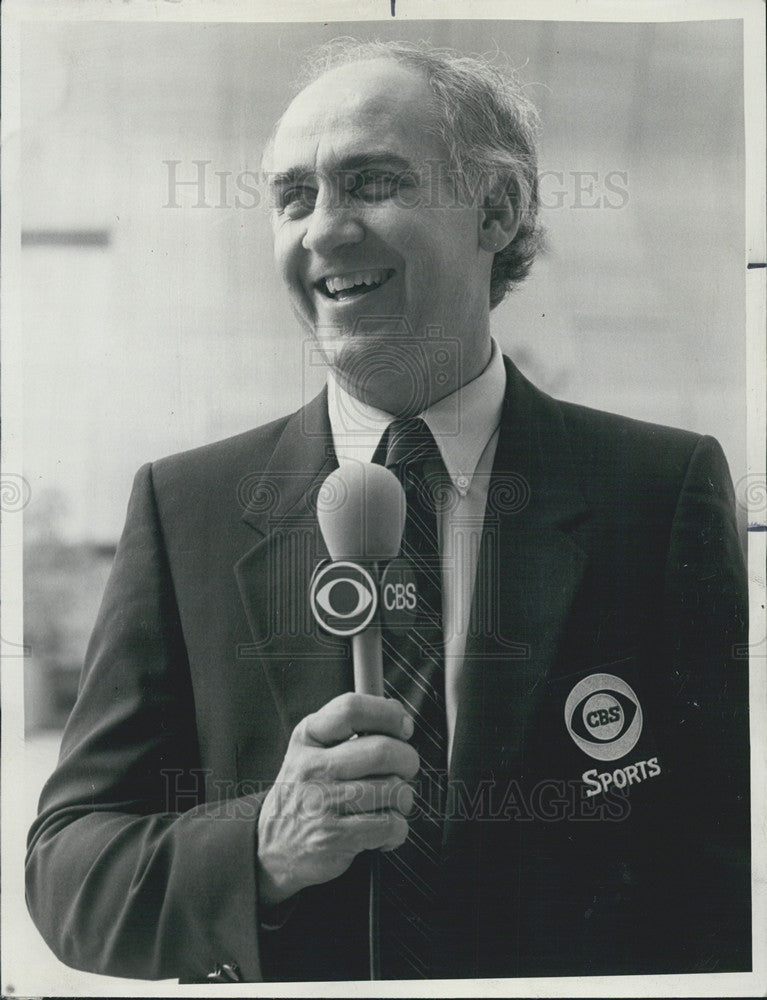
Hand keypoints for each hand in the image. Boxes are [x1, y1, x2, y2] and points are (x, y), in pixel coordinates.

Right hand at [257, 692, 417, 908]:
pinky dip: (398, 830)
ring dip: (404, 799)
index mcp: (308, 737)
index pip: (352, 709)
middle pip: (383, 750)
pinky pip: (391, 825)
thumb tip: (400, 719)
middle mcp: (313, 766)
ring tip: (391, 804)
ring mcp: (322, 802)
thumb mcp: (311, 749)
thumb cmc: (306, 791)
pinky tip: (383, 831)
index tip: (404, 727)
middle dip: (408, 761)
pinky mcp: (334, 837)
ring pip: (393, 789)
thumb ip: (347, 728)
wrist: (271, 846)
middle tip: (405, 770)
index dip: (389, 714)